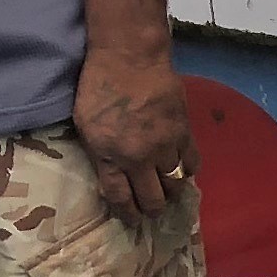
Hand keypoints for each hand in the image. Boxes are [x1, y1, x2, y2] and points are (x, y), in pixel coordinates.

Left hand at [74, 45, 190, 219]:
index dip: (127, 213)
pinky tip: (181, 168)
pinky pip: (191, 163)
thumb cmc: (98, 85)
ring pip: (175, 185)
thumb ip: (98, 153)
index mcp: (109, 155)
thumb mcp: (84, 123)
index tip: (132, 219)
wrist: (129, 57)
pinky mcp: (184, 134)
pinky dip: (187, 170)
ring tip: (167, 190)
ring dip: (171, 192)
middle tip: (152, 209)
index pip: (121, 198)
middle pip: (153, 199)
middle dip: (153, 209)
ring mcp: (164, 147)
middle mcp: (139, 157)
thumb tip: (111, 176)